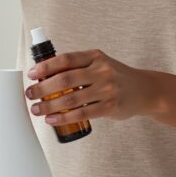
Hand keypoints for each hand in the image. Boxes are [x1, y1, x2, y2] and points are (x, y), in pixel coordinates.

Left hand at [24, 49, 159, 123]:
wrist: (146, 90)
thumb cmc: (115, 76)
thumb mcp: (99, 63)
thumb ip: (77, 66)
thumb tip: (44, 74)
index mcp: (95, 57)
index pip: (65, 59)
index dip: (45, 67)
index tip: (31, 74)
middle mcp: (102, 71)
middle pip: (64, 80)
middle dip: (42, 88)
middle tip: (30, 95)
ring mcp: (107, 89)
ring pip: (71, 99)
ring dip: (49, 106)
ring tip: (37, 109)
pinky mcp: (111, 107)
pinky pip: (82, 113)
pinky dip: (63, 117)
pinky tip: (52, 119)